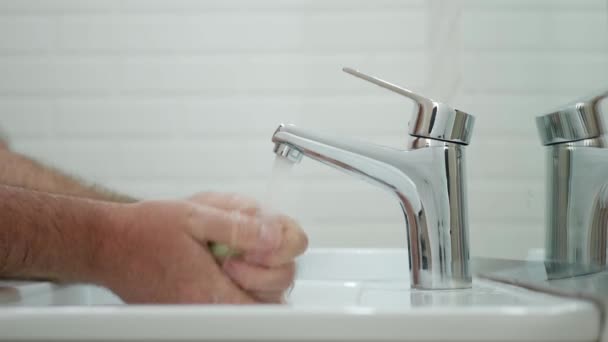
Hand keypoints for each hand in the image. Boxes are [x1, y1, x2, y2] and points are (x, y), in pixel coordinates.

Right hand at [95, 192, 306, 303]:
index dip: (274, 271)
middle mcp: (206, 310)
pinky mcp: (195, 310)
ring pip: (253, 302)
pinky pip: (233, 301)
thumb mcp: (195, 215)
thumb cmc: (144, 231)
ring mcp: (200, 313)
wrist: (108, 245)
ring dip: (255, 275)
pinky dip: (238, 281)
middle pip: (268, 303)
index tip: (260, 249)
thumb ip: (239, 227)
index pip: (267, 302)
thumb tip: (273, 235)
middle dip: (269, 269)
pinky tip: (220, 260)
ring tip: (232, 251)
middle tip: (248, 246)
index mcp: (208, 292)